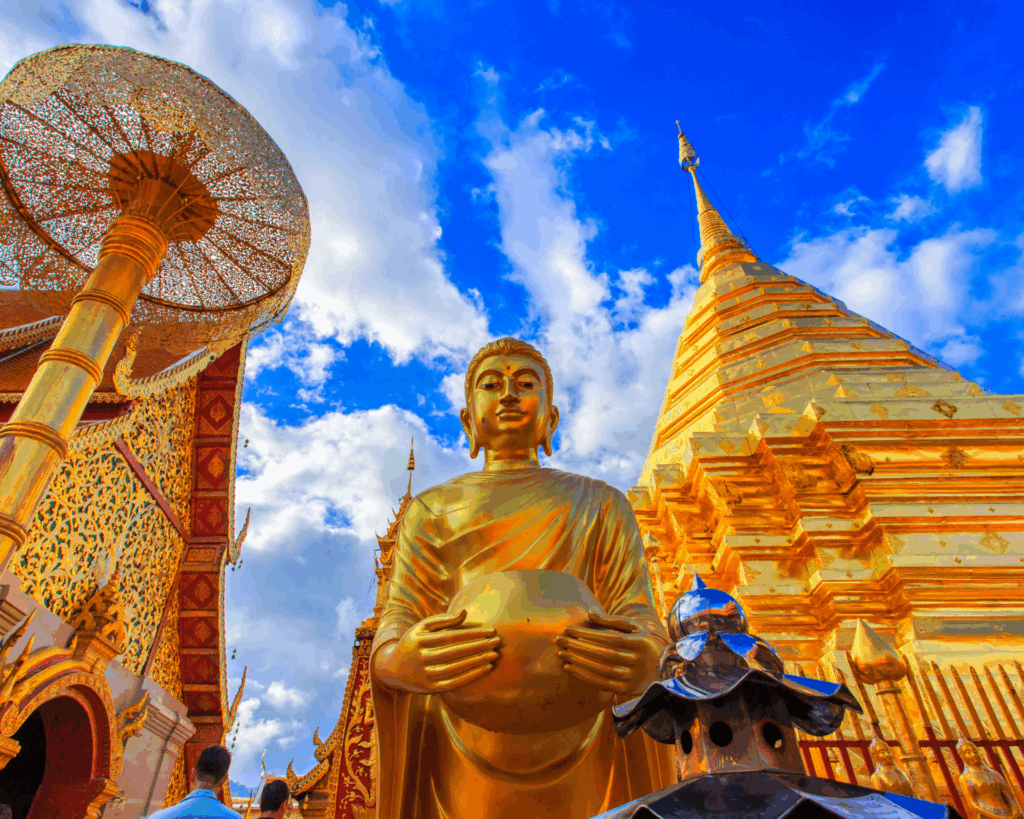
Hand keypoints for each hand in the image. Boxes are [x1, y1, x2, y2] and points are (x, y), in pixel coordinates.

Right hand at [372, 609, 500, 694]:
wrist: (392, 670)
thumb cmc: (413, 643)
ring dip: (477, 661)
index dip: (473, 633)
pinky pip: (454, 683)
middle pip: (456, 651)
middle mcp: (422, 658)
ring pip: (456, 668)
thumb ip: (444, 620)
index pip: (452, 636)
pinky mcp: (430, 689)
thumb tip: (465, 613)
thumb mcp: (422, 627)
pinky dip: (470, 676)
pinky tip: (485, 669)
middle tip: (498, 642)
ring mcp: (425, 675)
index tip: (491, 630)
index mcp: (421, 640)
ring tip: (494, 655)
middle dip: (479, 646)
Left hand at [556, 611, 660, 696]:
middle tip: (560, 639)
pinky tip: (569, 667)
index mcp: (639, 642)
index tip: (568, 629)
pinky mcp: (623, 689)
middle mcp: (636, 660)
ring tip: (562, 652)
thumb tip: (590, 614)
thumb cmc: (640, 644)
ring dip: (578, 661)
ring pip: (600, 669)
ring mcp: (630, 677)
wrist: (659, 672)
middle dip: (578, 646)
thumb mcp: (633, 628)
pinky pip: (599, 683)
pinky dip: (582, 675)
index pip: (610, 637)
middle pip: (603, 653)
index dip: (588, 634)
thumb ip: (612, 620)